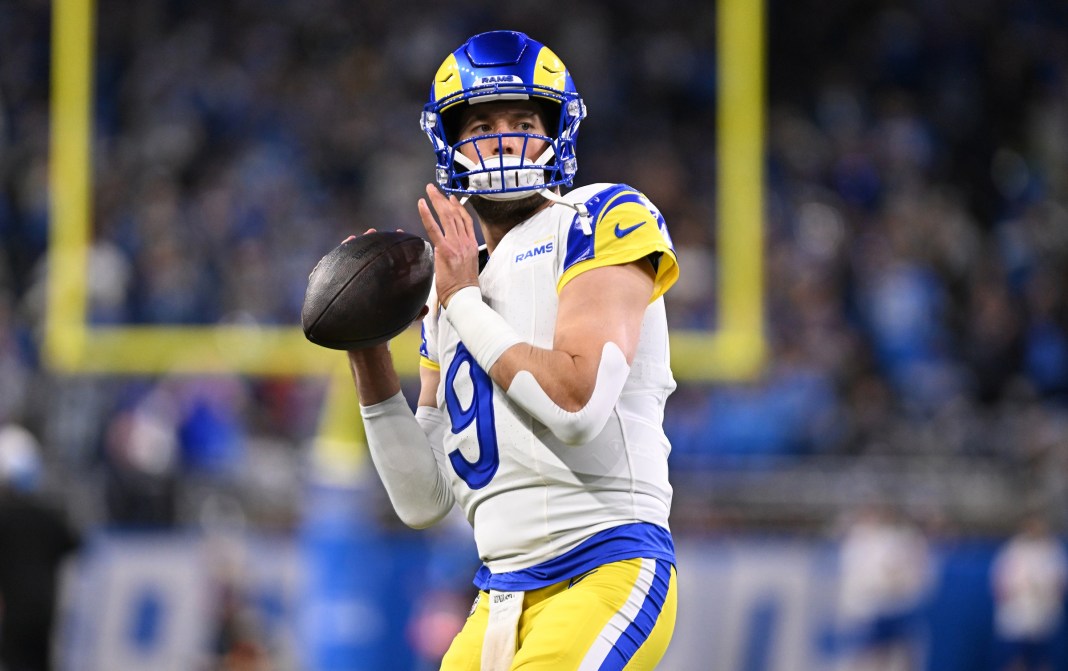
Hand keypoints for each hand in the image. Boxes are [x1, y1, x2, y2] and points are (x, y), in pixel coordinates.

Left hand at [417, 184, 479, 305]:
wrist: (465, 297)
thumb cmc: (463, 287)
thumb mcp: (467, 266)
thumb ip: (460, 254)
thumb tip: (451, 252)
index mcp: (471, 245)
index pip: (466, 220)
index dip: (458, 207)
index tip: (452, 198)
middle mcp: (465, 242)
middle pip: (455, 214)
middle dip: (444, 199)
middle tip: (434, 189)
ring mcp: (456, 245)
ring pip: (447, 217)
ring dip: (437, 201)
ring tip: (429, 191)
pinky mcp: (445, 250)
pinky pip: (434, 228)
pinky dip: (427, 215)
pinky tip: (422, 205)